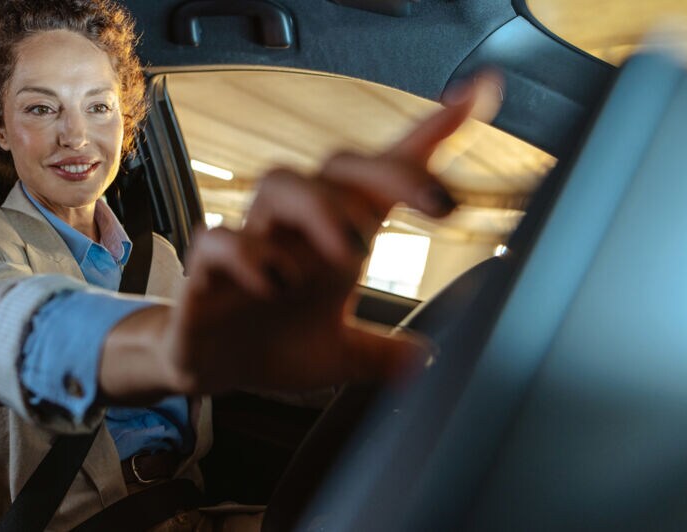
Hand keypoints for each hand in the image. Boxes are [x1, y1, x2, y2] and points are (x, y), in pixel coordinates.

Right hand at [100, 73, 502, 399]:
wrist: (208, 367)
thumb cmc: (273, 342)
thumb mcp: (339, 355)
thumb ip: (382, 354)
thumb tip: (428, 361)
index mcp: (337, 238)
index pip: (384, 175)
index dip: (431, 132)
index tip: (480, 94)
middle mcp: (297, 228)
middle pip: (337, 166)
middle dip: (388, 174)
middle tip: (437, 203)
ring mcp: (251, 241)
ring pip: (280, 183)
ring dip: (322, 208)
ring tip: (351, 254)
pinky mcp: (207, 268)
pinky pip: (220, 238)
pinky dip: (249, 253)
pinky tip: (273, 284)